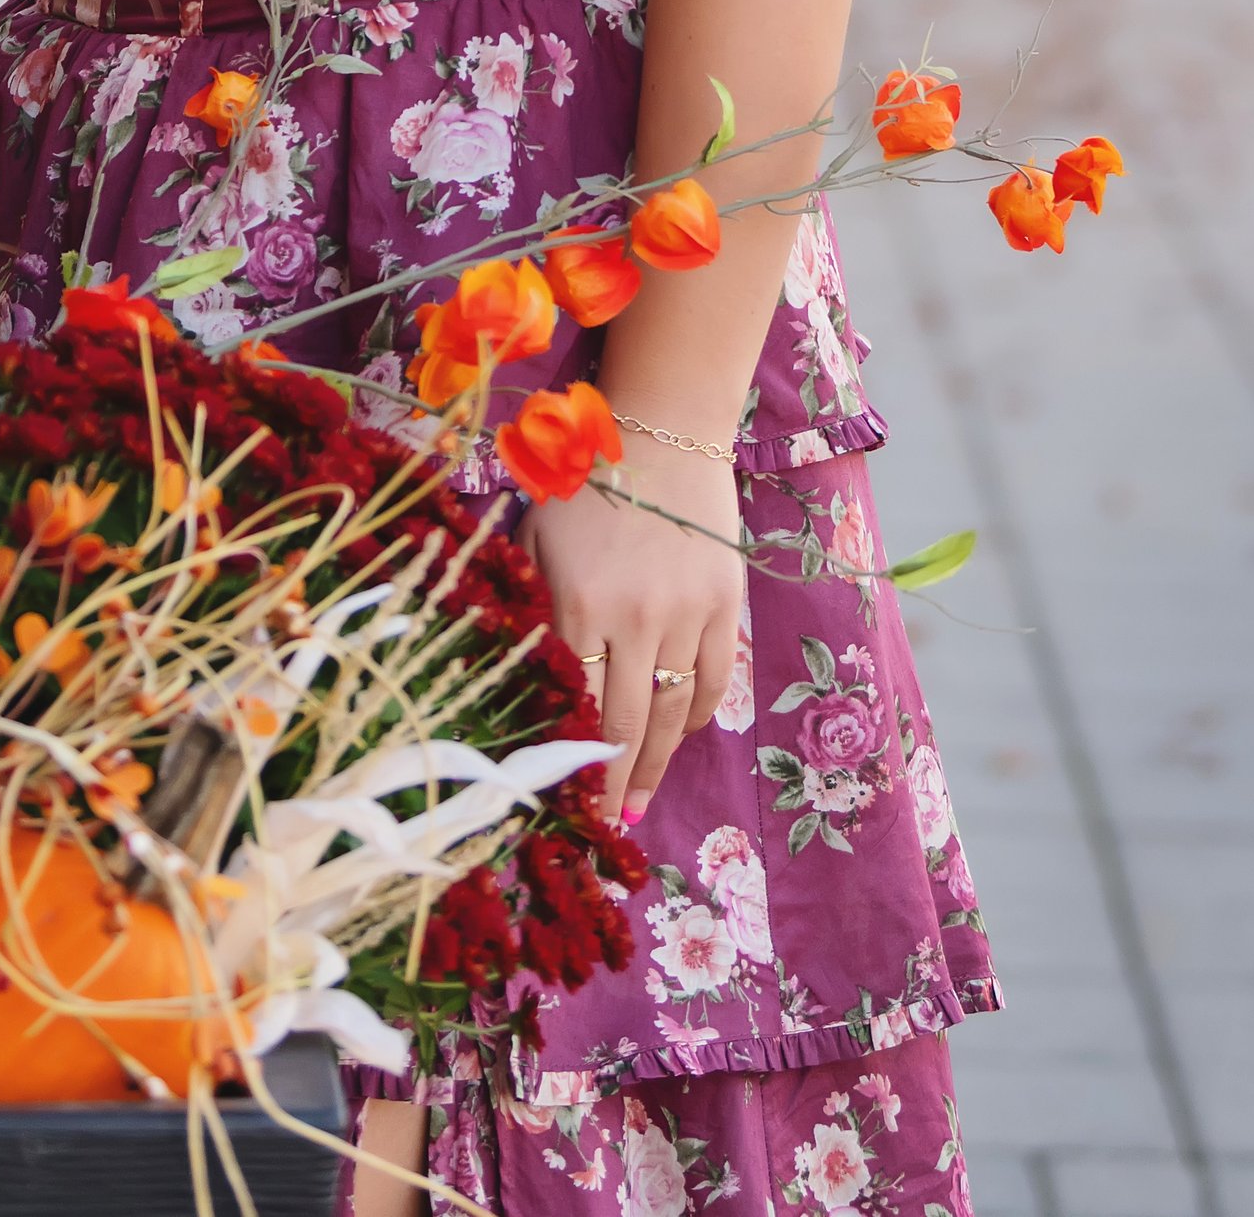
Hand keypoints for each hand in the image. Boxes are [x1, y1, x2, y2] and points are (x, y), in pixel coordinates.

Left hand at [525, 446, 741, 821]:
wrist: (660, 433)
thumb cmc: (583, 486)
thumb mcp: (538, 541)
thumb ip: (536, 609)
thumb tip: (529, 685)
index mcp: (577, 604)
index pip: (574, 706)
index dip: (570, 760)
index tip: (563, 798)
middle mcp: (632, 619)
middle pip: (625, 725)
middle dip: (614, 782)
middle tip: (607, 821)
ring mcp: (684, 614)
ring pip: (671, 714)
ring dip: (655, 764)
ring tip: (640, 800)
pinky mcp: (724, 605)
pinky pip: (712, 682)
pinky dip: (696, 716)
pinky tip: (679, 733)